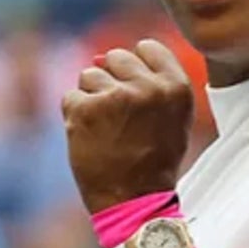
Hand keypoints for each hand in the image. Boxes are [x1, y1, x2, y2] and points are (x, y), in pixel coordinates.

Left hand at [63, 39, 193, 214]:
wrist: (135, 199)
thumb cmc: (154, 159)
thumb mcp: (173, 117)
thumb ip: (152, 83)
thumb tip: (102, 57)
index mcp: (176, 87)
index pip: (148, 48)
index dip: (136, 66)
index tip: (135, 90)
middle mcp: (149, 87)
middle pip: (116, 57)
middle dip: (111, 80)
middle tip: (119, 115)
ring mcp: (116, 96)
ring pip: (89, 75)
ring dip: (92, 98)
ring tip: (106, 129)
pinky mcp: (86, 109)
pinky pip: (71, 97)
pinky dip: (75, 117)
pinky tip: (91, 137)